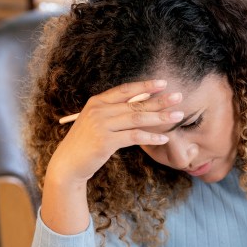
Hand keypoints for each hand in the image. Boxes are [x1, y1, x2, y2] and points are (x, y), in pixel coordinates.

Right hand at [48, 79, 185, 182]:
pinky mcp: (105, 141)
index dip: (145, 85)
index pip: (125, 90)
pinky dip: (151, 137)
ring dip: (160, 117)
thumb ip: (113, 113)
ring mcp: (101, 125)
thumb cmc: (86, 143)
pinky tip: (164, 137)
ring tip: (177, 115)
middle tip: (178, 97)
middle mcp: (99, 110)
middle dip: (159, 100)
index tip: (163, 83)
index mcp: (97, 102)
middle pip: (135, 104)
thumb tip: (141, 105)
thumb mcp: (96, 123)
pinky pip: (134, 137)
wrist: (68, 163)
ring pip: (137, 118)